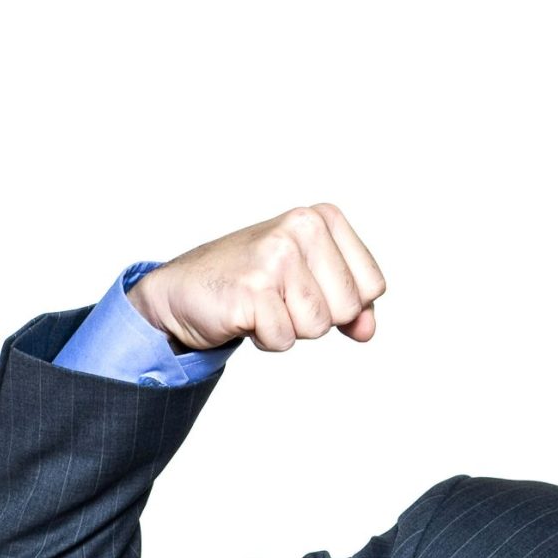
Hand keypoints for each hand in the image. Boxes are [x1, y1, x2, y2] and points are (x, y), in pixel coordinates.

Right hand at [127, 204, 386, 351]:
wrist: (184, 291)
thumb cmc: (252, 283)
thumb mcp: (310, 283)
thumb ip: (351, 303)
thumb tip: (367, 330)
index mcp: (322, 219)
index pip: (373, 285)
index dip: (344, 303)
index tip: (309, 288)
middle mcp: (302, 227)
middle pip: (349, 307)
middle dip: (317, 318)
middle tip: (280, 298)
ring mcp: (275, 255)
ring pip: (318, 326)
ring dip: (289, 328)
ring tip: (263, 304)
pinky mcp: (252, 286)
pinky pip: (284, 339)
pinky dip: (266, 338)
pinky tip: (245, 314)